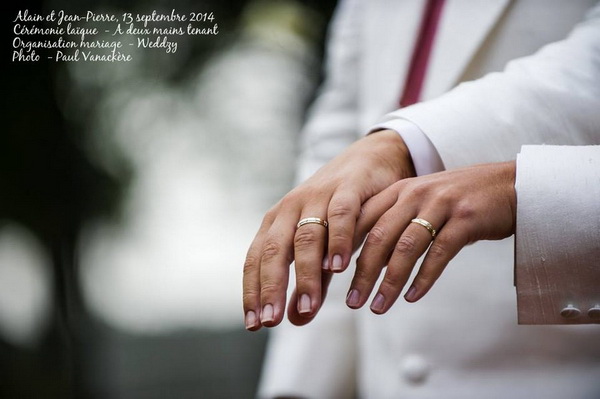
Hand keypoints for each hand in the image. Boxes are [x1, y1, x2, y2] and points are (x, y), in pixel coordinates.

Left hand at [243, 130, 415, 329]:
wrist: (370, 159)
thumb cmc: (340, 209)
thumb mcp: (323, 247)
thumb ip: (311, 281)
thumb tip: (295, 320)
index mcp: (277, 222)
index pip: (256, 260)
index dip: (253, 291)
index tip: (254, 324)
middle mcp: (291, 208)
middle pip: (274, 250)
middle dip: (271, 287)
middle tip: (272, 321)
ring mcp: (317, 195)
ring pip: (306, 236)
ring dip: (305, 272)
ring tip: (307, 304)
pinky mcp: (347, 188)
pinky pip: (340, 215)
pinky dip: (338, 240)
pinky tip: (339, 267)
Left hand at [347, 161, 515, 313]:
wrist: (509, 184)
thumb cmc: (459, 200)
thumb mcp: (421, 201)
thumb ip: (394, 220)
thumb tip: (364, 256)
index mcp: (399, 190)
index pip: (362, 220)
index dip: (343, 248)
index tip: (329, 276)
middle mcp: (415, 193)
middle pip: (379, 237)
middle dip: (362, 273)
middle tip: (351, 302)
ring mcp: (440, 204)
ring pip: (406, 248)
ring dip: (389, 282)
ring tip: (378, 307)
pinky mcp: (466, 218)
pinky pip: (439, 253)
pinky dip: (423, 278)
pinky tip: (412, 297)